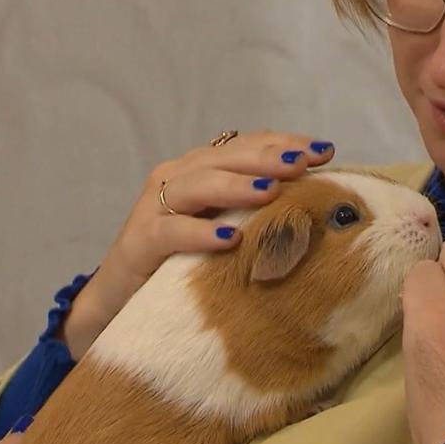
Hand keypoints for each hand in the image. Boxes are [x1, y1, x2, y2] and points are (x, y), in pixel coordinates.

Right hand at [62, 132, 335, 358]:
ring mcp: (154, 207)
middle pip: (225, 157)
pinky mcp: (139, 242)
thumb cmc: (184, 262)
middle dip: (267, 157)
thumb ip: (258, 210)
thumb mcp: (226, 230)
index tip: (324, 150)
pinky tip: (229, 238)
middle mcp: (176, 178)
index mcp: (201, 170)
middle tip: (304, 162)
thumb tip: (319, 202)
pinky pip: (170, 232)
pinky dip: (200, 233)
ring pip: (197, 184)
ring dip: (235, 185)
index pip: (246, 145)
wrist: (120, 300)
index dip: (283, 143)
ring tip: (270, 190)